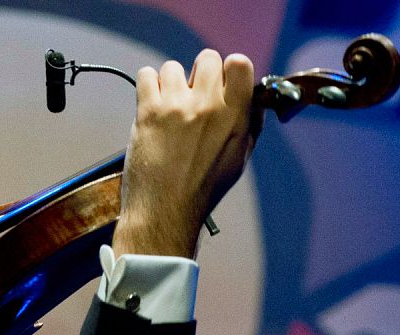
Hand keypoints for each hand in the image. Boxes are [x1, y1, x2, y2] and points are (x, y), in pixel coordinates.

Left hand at [113, 50, 259, 257]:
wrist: (166, 210)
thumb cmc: (202, 189)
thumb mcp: (239, 159)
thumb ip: (249, 125)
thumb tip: (253, 102)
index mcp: (235, 115)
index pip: (239, 62)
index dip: (228, 69)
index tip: (220, 83)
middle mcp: (208, 106)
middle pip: (206, 58)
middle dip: (199, 74)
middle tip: (191, 97)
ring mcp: (176, 107)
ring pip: (173, 67)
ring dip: (170, 83)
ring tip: (168, 108)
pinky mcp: (148, 112)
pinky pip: (146, 75)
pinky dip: (148, 86)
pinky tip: (151, 104)